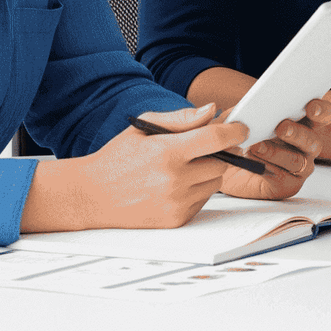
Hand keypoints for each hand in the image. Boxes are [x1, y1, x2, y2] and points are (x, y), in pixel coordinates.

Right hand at [21, 103, 250, 231]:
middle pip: (222, 161)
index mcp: (166, 153)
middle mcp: (173, 180)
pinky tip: (178, 183)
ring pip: (215, 181)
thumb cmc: (117, 158)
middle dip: (221, 151)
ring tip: (186, 165)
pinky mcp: (175, 220)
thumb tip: (213, 110)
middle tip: (207, 146)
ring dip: (210, 170)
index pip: (216, 139)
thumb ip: (182, 118)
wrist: (89, 197)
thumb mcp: (144, 127)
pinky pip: (203, 199)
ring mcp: (174, 203)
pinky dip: (198, 189)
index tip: (241, 126)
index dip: (235, 130)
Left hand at [219, 96, 330, 200]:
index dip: (321, 110)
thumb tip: (249, 108)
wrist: (225, 168)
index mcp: (303, 122)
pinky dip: (267, 168)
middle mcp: (306, 144)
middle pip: (312, 140)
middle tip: (282, 127)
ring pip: (297, 161)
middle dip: (298, 134)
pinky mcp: (288, 185)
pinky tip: (253, 161)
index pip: (322, 115)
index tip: (311, 107)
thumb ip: (247, 111)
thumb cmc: (240, 138)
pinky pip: (283, 177)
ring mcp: (300, 166)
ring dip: (277, 153)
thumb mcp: (240, 119)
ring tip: (257, 147)